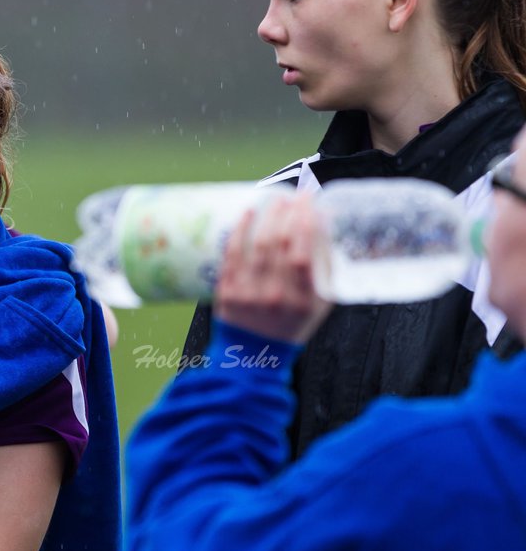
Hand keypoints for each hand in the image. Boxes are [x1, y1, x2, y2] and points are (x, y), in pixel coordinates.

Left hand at [213, 194, 331, 344]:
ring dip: (267, 216)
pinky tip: (247, 213)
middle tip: (294, 196)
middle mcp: (275, 296)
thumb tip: (324, 223)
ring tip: (275, 199)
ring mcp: (248, 293)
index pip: (303, 254)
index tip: (310, 202)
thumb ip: (324, 266)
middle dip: (288, 213)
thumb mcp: (320, 303)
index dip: (306, 223)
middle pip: (280, 244)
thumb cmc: (293, 323)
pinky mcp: (227, 291)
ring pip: (257, 245)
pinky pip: (232, 253)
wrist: (255, 355)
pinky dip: (240, 230)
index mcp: (303, 301)